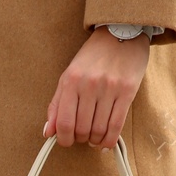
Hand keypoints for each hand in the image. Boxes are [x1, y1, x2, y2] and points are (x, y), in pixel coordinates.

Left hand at [44, 28, 149, 148]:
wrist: (120, 34)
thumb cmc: (92, 58)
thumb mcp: (68, 76)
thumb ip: (56, 105)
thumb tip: (48, 133)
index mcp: (71, 81)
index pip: (64, 122)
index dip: (63, 139)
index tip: (65, 141)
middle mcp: (89, 85)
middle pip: (82, 128)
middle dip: (80, 139)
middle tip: (81, 136)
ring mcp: (110, 88)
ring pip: (99, 129)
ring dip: (94, 140)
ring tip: (93, 137)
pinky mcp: (127, 91)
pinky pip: (117, 125)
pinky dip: (109, 139)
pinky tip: (105, 142)